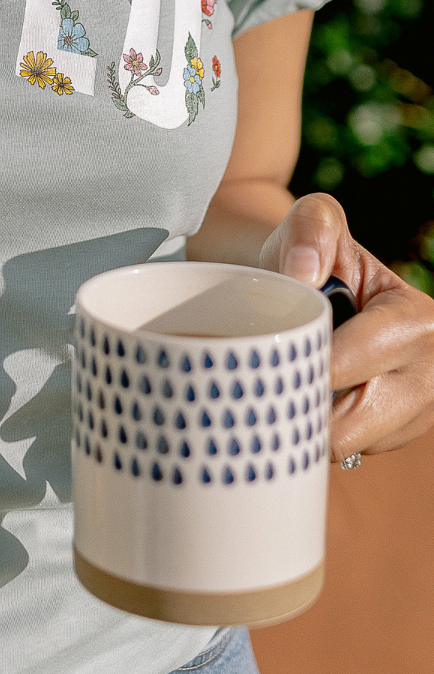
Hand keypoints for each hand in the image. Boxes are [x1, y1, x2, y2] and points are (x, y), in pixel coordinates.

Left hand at [260, 192, 433, 459]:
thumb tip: (304, 273)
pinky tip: (305, 393)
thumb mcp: (314, 220)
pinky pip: (344, 453)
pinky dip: (315, 430)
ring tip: (289, 373)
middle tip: (263, 368)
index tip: (258, 349)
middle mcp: (431, 374)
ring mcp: (420, 414)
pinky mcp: (398, 437)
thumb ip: (310, 229)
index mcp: (417, 322)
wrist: (315, 280)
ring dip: (304, 417)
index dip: (295, 361)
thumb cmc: (312, 251)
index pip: (347, 366)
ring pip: (342, 446)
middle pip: (346, 425)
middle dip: (297, 399)